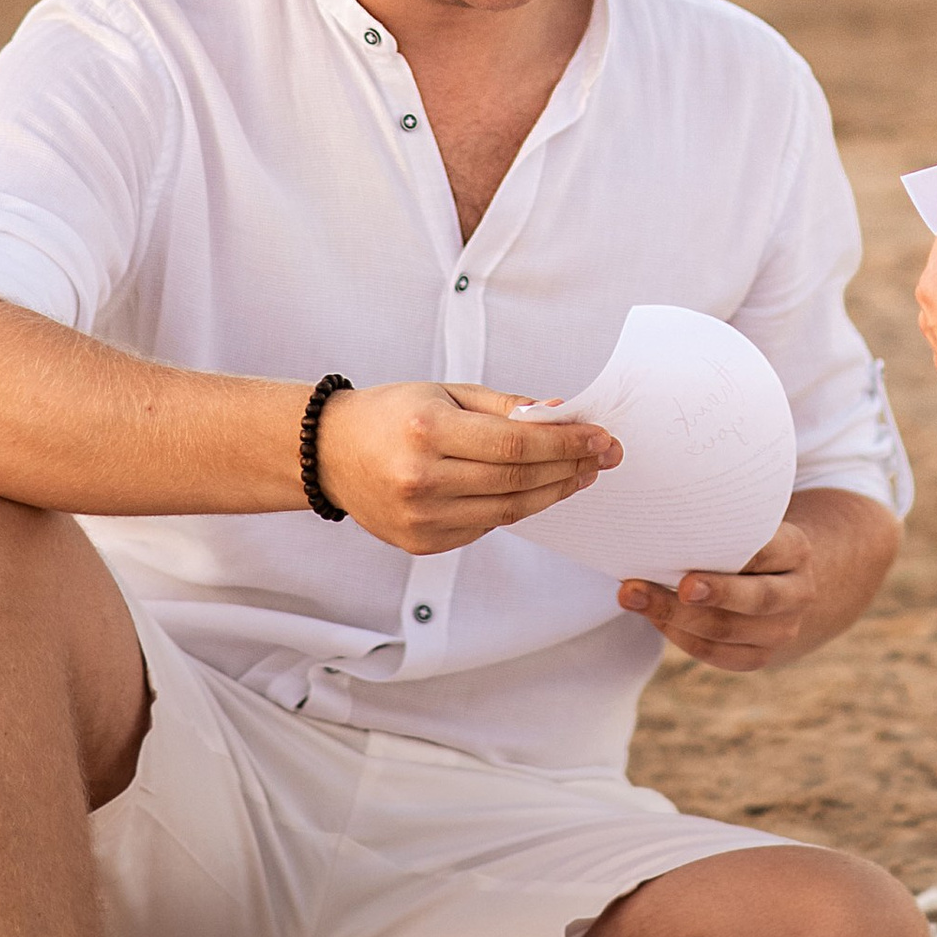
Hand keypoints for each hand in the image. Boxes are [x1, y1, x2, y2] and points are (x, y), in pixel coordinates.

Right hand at [314, 381, 617, 555]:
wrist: (331, 452)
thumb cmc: (394, 413)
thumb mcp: (447, 392)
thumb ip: (504, 406)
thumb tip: (559, 415)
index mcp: (428, 433)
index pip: (514, 445)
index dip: (565, 443)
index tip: (602, 437)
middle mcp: (423, 481)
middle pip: (516, 481)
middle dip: (570, 467)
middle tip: (604, 455)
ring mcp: (421, 520)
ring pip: (507, 511)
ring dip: (553, 492)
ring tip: (581, 474)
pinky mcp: (422, 544)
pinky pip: (484, 527)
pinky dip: (516, 508)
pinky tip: (537, 490)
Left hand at [617, 515, 823, 672]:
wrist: (782, 580)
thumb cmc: (751, 541)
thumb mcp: (754, 524)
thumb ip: (726, 524)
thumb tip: (661, 516)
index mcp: (796, 551)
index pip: (767, 554)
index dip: (735, 558)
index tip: (695, 559)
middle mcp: (797, 594)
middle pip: (755, 598)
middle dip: (712, 595)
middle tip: (676, 587)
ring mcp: (781, 631)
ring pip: (727, 631)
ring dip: (676, 617)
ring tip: (634, 597)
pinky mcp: (760, 656)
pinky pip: (717, 654)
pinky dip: (681, 637)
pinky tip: (654, 617)